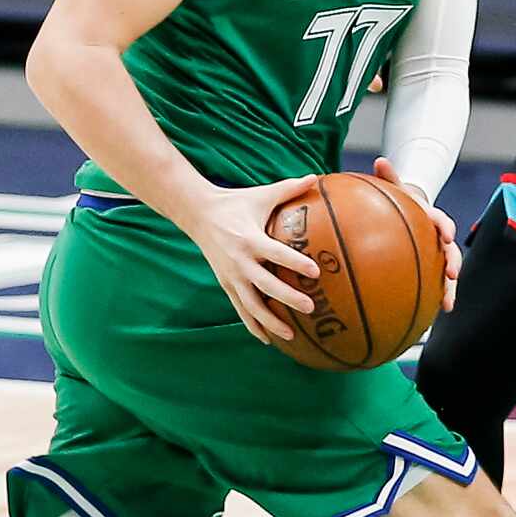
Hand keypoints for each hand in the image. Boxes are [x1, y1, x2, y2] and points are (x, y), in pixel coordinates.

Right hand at [184, 174, 322, 343]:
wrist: (198, 215)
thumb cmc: (236, 203)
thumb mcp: (261, 195)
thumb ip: (289, 189)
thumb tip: (317, 177)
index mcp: (250, 239)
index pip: (276, 254)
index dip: (295, 263)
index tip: (316, 272)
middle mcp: (240, 261)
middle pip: (265, 285)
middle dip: (287, 298)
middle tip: (310, 308)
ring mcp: (231, 276)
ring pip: (251, 304)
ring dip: (270, 320)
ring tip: (291, 334)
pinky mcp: (226, 285)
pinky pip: (241, 309)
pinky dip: (254, 325)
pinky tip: (268, 339)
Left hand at [372, 156, 461, 312]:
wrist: (409, 211)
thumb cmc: (400, 199)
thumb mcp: (395, 187)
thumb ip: (389, 176)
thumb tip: (380, 160)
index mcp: (432, 218)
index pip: (443, 221)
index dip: (446, 227)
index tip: (447, 235)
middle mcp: (439, 238)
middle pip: (452, 251)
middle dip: (454, 263)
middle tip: (452, 274)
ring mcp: (437, 255)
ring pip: (448, 273)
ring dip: (450, 289)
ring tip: (448, 305)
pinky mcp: (431, 269)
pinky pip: (434, 285)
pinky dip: (434, 299)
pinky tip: (427, 318)